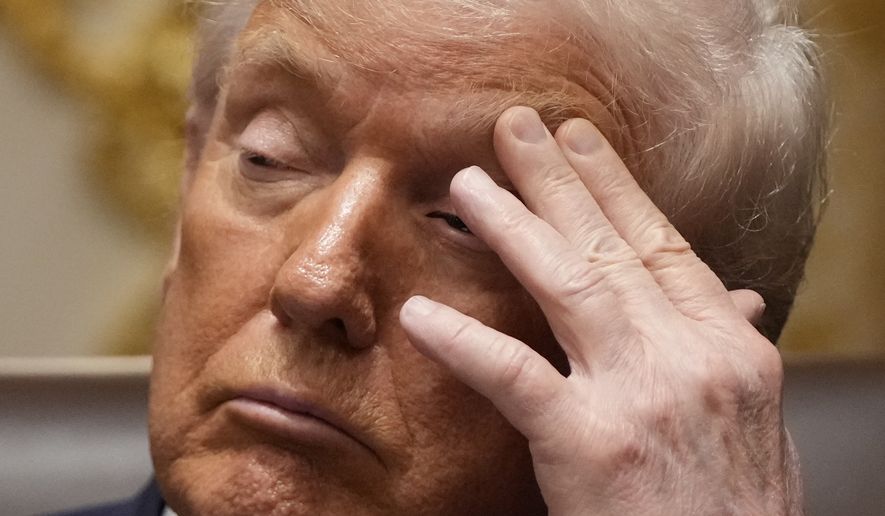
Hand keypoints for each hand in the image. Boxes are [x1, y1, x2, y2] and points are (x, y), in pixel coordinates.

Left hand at [399, 107, 802, 514]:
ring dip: (513, 227)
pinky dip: (464, 341)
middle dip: (560, 181)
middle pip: (613, 247)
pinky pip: (516, 378)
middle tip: (516, 127)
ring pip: (569, 286)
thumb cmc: (733, 505)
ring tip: (469, 185)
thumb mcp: (751, 415)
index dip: (618, 187)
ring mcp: (641, 394)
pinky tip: (419, 314)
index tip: (581, 141)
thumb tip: (738, 296)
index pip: (664, 245)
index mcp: (729, 347)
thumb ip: (728, 347)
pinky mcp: (590, 443)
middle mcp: (690, 355)